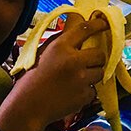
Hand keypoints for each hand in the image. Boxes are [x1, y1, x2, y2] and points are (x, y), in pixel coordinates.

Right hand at [0, 11, 108, 130]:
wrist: (27, 108)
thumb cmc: (30, 79)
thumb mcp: (42, 54)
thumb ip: (60, 43)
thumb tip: (77, 33)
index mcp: (60, 47)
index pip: (84, 29)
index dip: (97, 25)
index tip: (104, 23)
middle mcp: (73, 61)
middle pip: (100, 54)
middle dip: (96, 58)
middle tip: (88, 63)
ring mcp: (81, 79)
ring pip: (100, 72)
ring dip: (92, 75)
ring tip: (78, 80)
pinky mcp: (84, 96)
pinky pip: (94, 90)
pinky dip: (87, 91)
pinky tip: (73, 93)